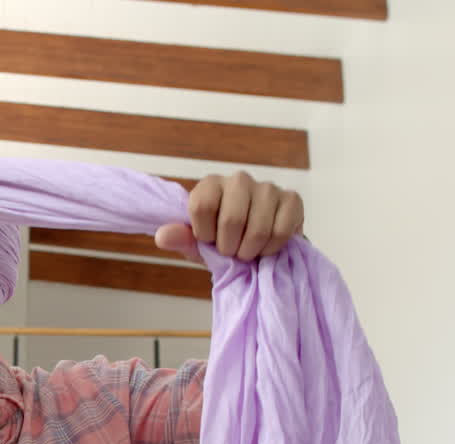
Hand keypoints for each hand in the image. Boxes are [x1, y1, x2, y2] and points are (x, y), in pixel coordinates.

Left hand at [154, 172, 303, 264]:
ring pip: (258, 229)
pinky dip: (271, 250)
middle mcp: (239, 179)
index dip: (204, 234)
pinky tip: (265, 248)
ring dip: (250, 252)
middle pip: (232, 220)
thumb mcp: (196, 244)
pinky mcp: (292, 199)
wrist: (256, 247)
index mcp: (210, 184)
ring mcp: (268, 187)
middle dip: (229, 247)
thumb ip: (180, 238)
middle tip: (230, 252)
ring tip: (247, 252)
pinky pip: (281, 232)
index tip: (208, 241)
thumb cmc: (222, 241)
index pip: (201, 206)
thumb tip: (162, 236)